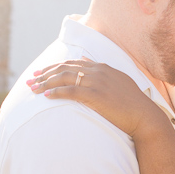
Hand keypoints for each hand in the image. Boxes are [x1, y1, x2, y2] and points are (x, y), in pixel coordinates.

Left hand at [27, 59, 162, 137]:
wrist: (144, 115)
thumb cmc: (132, 103)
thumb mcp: (118, 80)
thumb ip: (101, 69)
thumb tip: (85, 58)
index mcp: (102, 67)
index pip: (72, 63)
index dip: (54, 67)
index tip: (41, 73)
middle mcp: (98, 71)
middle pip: (65, 68)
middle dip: (45, 74)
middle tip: (30, 80)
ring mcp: (97, 82)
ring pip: (65, 78)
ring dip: (46, 83)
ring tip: (33, 89)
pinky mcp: (96, 95)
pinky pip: (71, 91)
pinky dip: (57, 92)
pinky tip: (47, 96)